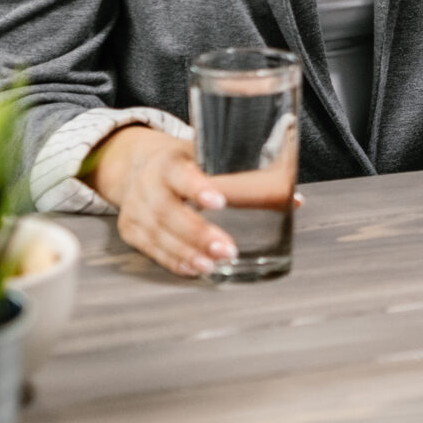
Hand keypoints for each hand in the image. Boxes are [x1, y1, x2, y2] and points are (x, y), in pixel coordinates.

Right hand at [87, 125, 235, 278]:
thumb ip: (244, 174)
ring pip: (157, 233)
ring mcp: (135, 207)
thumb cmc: (183, 161)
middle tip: (227, 250)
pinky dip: (172, 260)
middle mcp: (148, 183)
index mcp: (169, 160)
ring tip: (212, 264)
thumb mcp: (205, 154)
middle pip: (167, 210)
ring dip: (187, 252)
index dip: (198, 187)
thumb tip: (293, 200)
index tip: (219, 201)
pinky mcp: (129, 228)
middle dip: (197, 232)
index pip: (180, 173)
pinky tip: (193, 268)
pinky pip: (150, 248)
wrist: (136, 163)